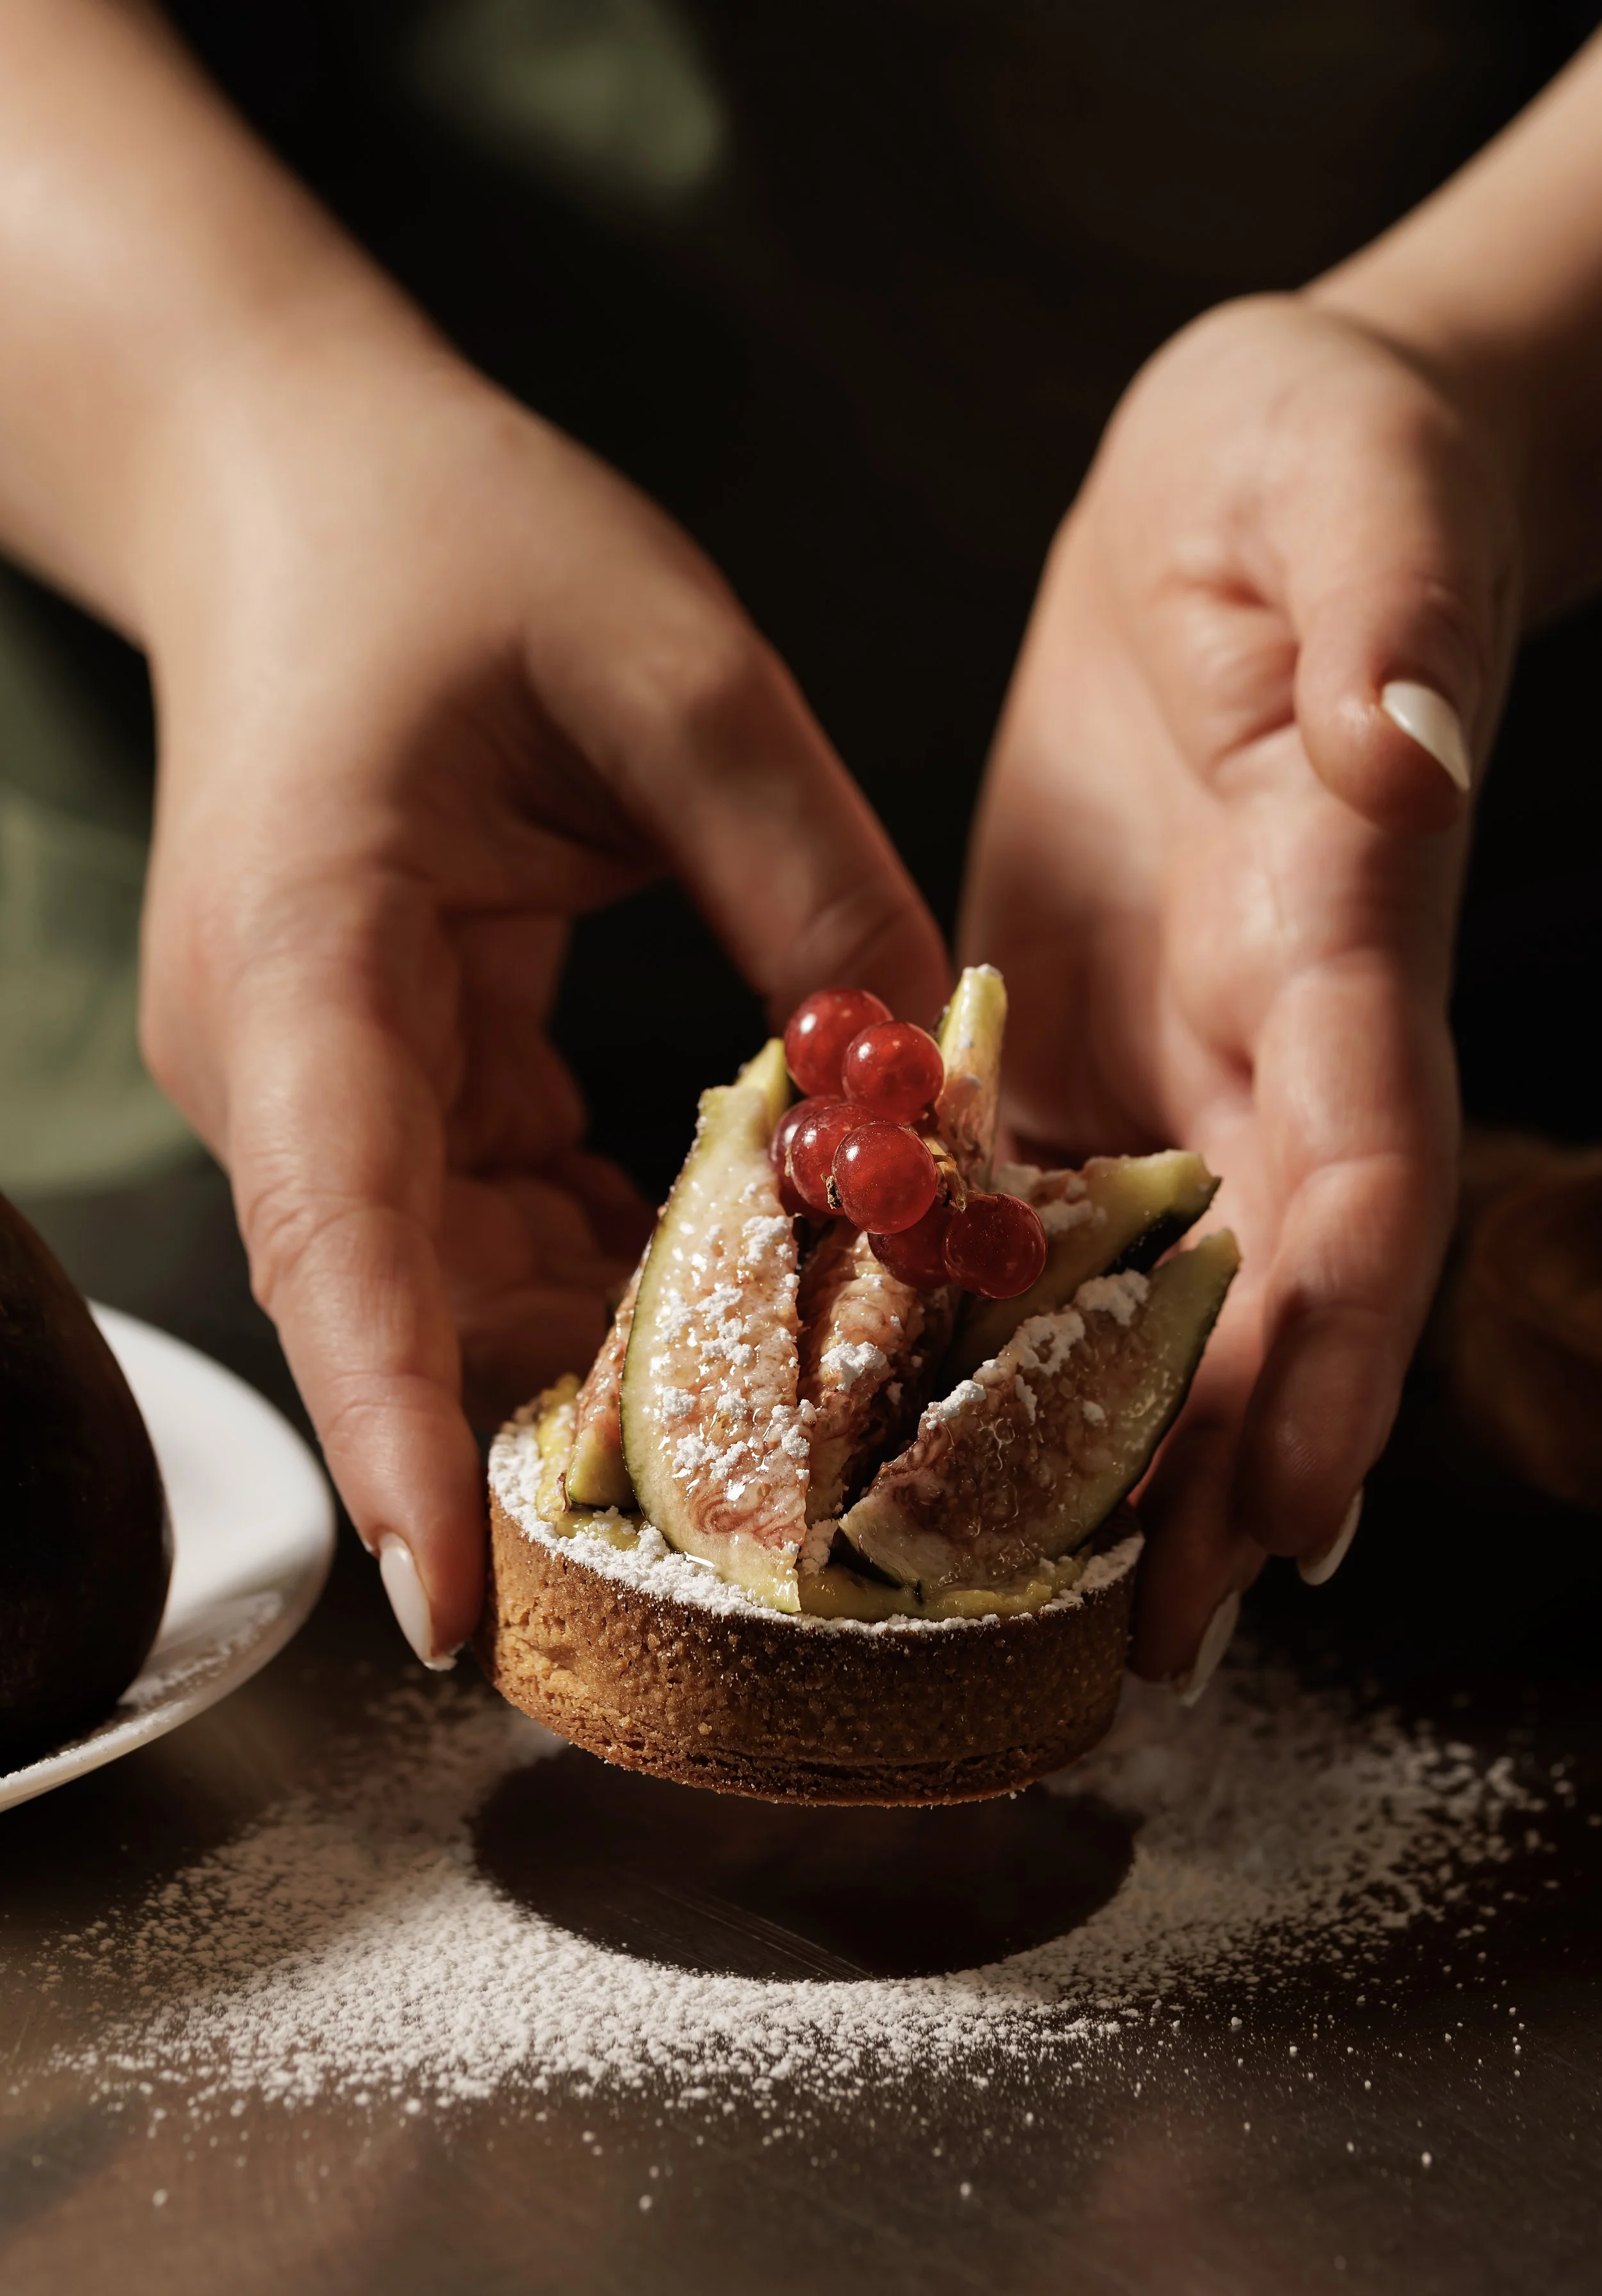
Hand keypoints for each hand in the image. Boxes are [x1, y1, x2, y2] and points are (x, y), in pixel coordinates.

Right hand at [137, 328, 947, 1661]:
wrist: (293, 480)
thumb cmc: (453, 537)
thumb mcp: (674, 674)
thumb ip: (814, 883)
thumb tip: (937, 1100)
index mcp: (309, 953)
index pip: (335, 1235)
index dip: (394, 1433)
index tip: (452, 1612)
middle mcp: (282, 1055)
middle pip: (413, 1305)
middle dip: (581, 1425)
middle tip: (785, 1538)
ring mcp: (322, 1077)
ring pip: (463, 1281)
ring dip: (628, 1343)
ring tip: (816, 1412)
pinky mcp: (377, 1073)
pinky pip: (498, 1215)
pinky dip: (624, 1256)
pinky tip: (766, 1266)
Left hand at [962, 293, 1521, 1678]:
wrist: (1245, 485)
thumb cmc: (1324, 461)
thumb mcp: (1355, 496)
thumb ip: (1391, 622)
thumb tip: (1405, 753)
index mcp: (1341, 927)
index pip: (1360, 1168)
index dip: (1336, 1345)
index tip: (1292, 1506)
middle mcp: (1268, 1028)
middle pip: (1264, 1287)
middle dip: (1219, 1470)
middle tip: (1143, 1651)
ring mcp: (1171, 1046)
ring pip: (1152, 1283)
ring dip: (1105, 1446)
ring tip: (1023, 1605)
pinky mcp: (1071, 1033)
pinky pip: (1034, 1206)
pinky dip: (994, 1325)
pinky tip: (920, 1425)